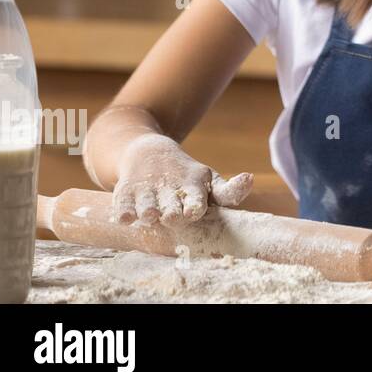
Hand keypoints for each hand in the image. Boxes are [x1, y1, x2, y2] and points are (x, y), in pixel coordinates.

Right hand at [111, 133, 252, 228]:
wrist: (149, 153)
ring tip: (150, 214)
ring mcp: (146, 191)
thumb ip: (229, 192)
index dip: (194, 206)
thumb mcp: (209, 181)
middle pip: (170, 206)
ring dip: (149, 210)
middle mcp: (169, 189)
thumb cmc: (187, 177)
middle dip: (171, 211)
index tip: (193, 211)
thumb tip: (250, 179)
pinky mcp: (125, 194)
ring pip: (147, 206)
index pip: (196, 199)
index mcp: (193, 187)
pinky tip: (125, 218)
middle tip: (172, 215)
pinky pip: (122, 206)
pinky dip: (123, 212)